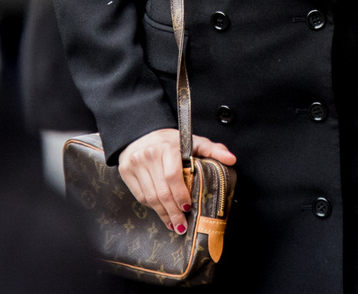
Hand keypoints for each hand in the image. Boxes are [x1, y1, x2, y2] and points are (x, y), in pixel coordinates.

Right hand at [117, 129, 236, 234]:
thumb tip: (232, 159)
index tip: (188, 207)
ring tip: (173, 224)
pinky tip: (161, 212)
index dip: (181, 194)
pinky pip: (140, 196)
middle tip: (182, 225)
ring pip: (150, 197)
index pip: (173, 176)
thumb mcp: (192, 141)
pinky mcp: (125, 172)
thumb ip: (212, 150)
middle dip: (173, 212)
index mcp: (167, 147)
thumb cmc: (170, 141)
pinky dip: (152, 207)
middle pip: (162, 191)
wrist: (140, 133)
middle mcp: (148, 155)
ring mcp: (135, 164)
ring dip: (163, 214)